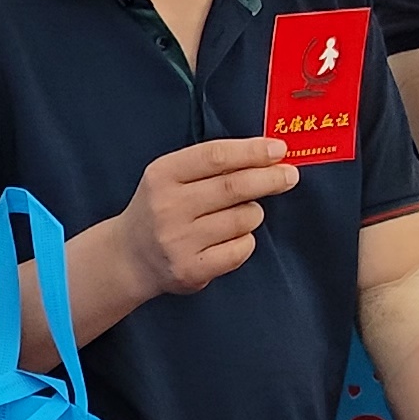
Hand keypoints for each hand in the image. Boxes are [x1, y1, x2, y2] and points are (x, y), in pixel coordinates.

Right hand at [111, 136, 295, 302]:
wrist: (129, 257)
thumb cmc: (160, 209)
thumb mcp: (170, 176)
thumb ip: (210, 164)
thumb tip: (267, 157)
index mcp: (162, 175)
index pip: (215, 156)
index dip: (252, 151)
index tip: (278, 149)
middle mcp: (168, 207)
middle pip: (233, 187)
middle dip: (269, 179)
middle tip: (289, 175)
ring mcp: (178, 241)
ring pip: (242, 219)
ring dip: (254, 213)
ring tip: (242, 214)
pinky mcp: (191, 270)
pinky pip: (240, 249)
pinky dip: (246, 241)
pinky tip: (234, 238)